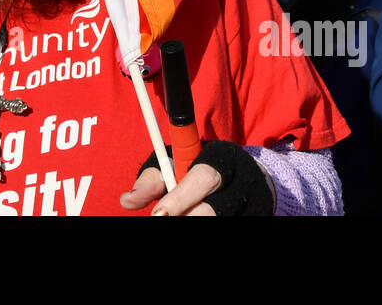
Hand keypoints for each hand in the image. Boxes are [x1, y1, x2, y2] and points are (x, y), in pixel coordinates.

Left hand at [120, 141, 274, 215]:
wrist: (246, 179)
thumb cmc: (198, 170)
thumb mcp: (174, 164)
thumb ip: (152, 179)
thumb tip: (126, 200)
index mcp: (220, 157)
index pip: (201, 177)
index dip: (179, 198)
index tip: (158, 214)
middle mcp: (240, 180)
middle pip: (212, 209)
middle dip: (184, 215)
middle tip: (161, 218)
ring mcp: (250, 204)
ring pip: (218, 219)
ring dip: (193, 219)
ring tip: (179, 216)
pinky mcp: (255, 215)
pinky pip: (229, 223)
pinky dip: (205, 224)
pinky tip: (191, 217)